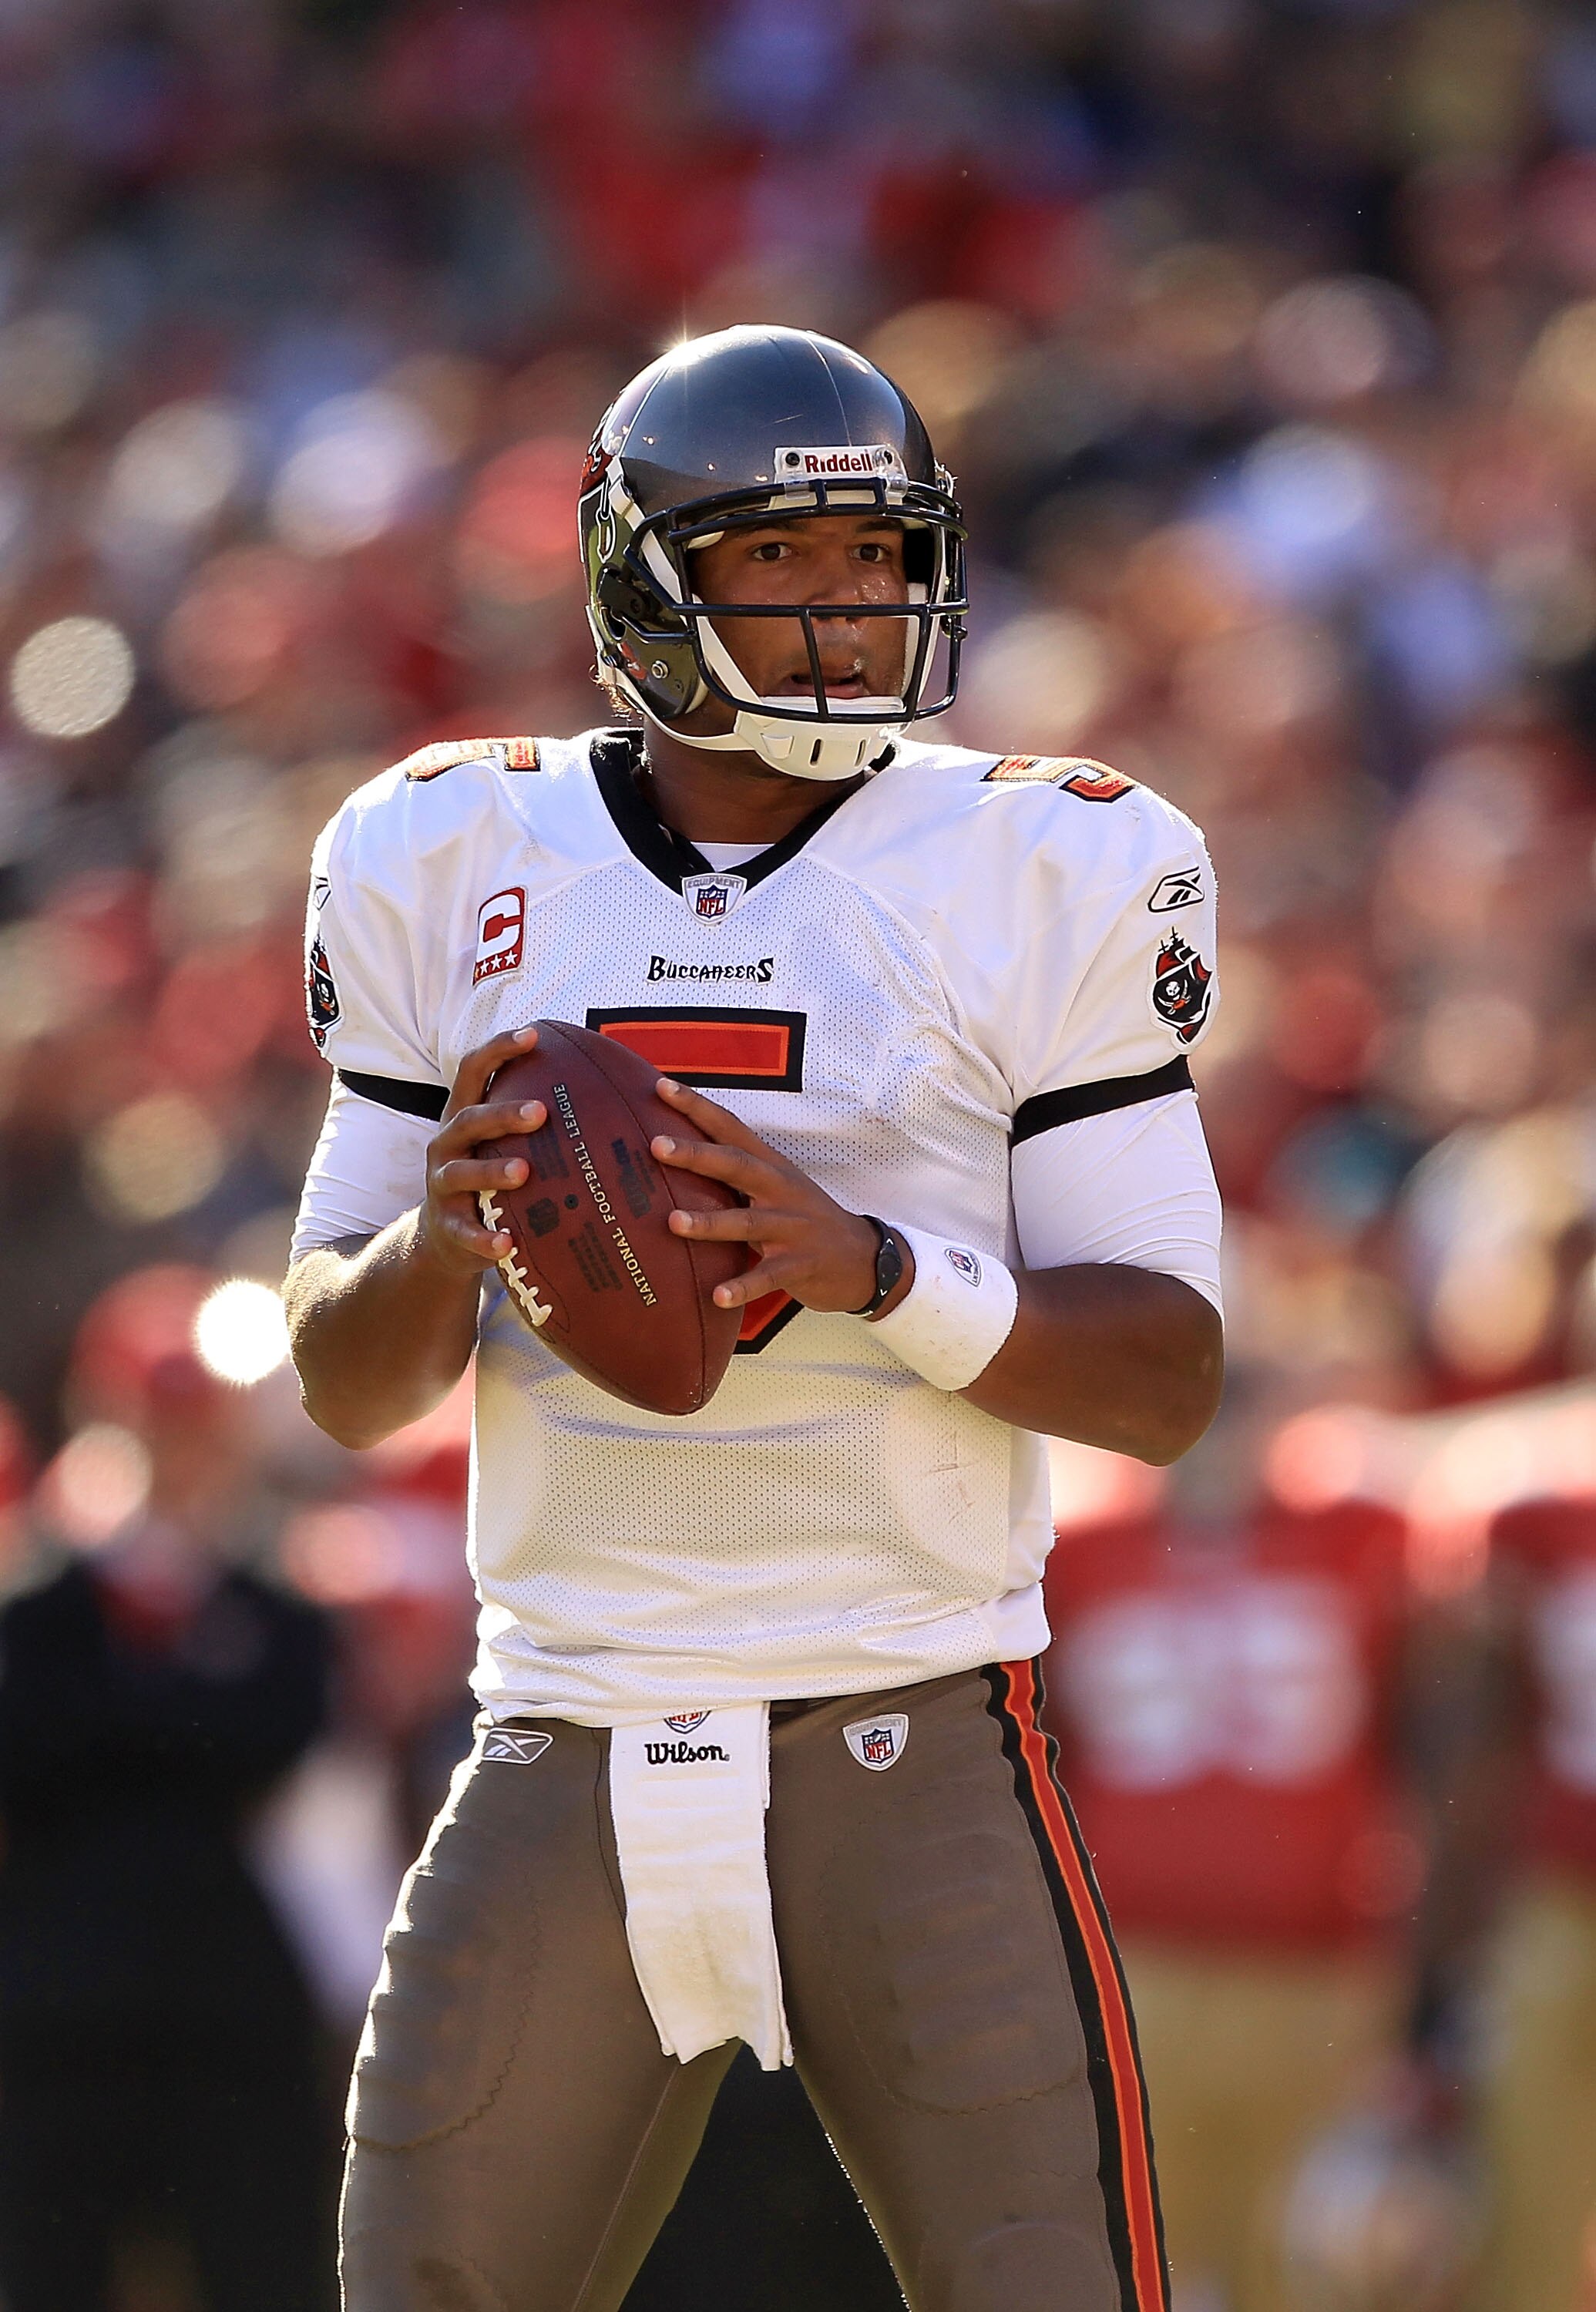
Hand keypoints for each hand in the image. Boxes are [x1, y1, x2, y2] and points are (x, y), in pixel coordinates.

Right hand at [419, 1025, 546, 1276]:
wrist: (445, 1237)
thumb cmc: (491, 1178)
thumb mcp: (502, 1143)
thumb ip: (535, 1119)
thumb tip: (608, 1087)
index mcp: (464, 1116)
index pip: (475, 1071)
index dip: (500, 1049)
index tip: (534, 1034)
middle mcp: (447, 1144)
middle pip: (470, 1120)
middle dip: (503, 1114)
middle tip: (542, 1112)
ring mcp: (442, 1185)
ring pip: (462, 1173)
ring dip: (492, 1170)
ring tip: (524, 1172)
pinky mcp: (447, 1226)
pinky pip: (465, 1232)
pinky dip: (485, 1238)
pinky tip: (508, 1243)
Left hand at [651, 1078, 891, 1313]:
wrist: (864, 1259)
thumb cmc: (803, 1220)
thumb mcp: (775, 1188)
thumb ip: (733, 1175)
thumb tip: (675, 1157)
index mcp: (771, 1167)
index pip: (731, 1128)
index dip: (697, 1107)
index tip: (661, 1086)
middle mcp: (781, 1190)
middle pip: (736, 1165)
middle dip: (696, 1155)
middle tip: (657, 1146)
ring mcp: (793, 1228)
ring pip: (748, 1222)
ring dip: (710, 1222)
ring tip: (673, 1222)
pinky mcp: (801, 1265)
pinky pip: (769, 1276)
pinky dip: (744, 1286)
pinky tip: (718, 1296)